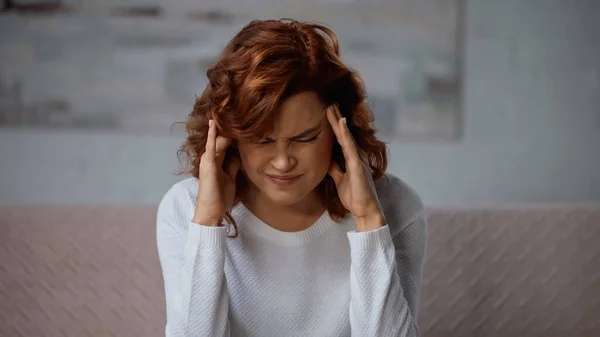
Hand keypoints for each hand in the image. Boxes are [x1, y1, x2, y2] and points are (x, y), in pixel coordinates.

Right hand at [193, 119, 240, 225]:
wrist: (212, 212)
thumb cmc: (221, 198)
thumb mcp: (231, 179)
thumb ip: (233, 166)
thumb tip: (239, 156)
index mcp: (217, 162)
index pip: (225, 144)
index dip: (232, 134)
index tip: (240, 121)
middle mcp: (211, 159)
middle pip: (221, 139)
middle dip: (227, 127)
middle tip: (235, 110)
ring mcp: (208, 160)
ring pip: (217, 140)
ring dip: (221, 127)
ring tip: (224, 110)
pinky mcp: (208, 164)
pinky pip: (211, 146)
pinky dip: (212, 134)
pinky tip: (213, 122)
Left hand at [326, 106, 385, 231]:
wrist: (365, 210)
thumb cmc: (354, 196)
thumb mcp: (340, 179)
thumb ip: (335, 168)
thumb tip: (327, 159)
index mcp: (352, 158)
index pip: (341, 138)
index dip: (334, 125)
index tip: (327, 112)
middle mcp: (357, 155)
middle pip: (344, 133)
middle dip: (336, 118)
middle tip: (329, 102)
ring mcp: (358, 159)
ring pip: (346, 136)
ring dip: (338, 121)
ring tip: (331, 107)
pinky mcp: (357, 165)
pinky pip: (349, 146)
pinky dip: (344, 133)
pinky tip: (340, 122)